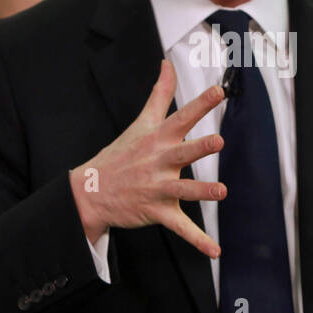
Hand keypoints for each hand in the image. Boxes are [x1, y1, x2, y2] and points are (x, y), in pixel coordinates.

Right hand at [69, 60, 226, 256]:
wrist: (91, 190)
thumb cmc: (122, 153)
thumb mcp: (141, 121)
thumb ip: (159, 93)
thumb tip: (167, 62)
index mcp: (158, 139)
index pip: (181, 117)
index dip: (200, 104)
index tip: (219, 92)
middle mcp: (159, 162)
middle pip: (182, 152)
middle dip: (199, 148)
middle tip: (217, 142)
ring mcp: (158, 188)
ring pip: (183, 189)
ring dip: (201, 191)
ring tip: (221, 192)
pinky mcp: (157, 211)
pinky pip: (180, 227)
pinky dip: (198, 241)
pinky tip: (215, 250)